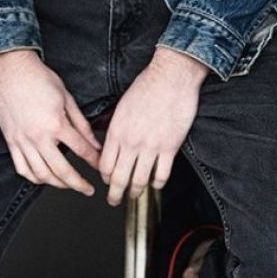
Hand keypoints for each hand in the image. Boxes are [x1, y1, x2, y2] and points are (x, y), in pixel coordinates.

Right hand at [0, 49, 101, 194]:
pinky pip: (22, 168)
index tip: (100, 167)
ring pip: (41, 174)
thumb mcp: (66, 98)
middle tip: (88, 188)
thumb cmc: (39, 79)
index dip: (93, 161)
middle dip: (78, 183)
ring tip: (68, 185)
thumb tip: (94, 142)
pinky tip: (43, 178)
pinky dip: (34, 178)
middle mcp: (39, 137)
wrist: (12, 70)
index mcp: (56, 124)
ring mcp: (23, 141)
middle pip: (61, 170)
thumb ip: (81, 123)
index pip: (80, 150)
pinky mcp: (11, 142)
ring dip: (57, 184)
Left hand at [99, 48, 208, 205]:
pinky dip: (157, 184)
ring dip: (136, 192)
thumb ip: (114, 125)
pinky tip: (156, 184)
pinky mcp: (170, 147)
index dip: (105, 177)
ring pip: (140, 181)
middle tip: (114, 200)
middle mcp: (132, 142)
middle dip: (115, 194)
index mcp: (117, 130)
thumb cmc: (147, 85)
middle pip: (119, 179)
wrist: (171, 77)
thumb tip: (109, 140)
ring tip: (135, 195)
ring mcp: (151, 147)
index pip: (105, 165)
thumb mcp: (122, 104)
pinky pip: (162, 174)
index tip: (108, 180)